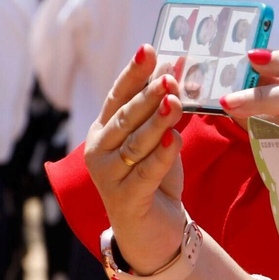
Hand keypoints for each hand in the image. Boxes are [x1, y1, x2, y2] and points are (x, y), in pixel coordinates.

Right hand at [85, 46, 188, 273]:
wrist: (155, 230)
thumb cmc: (156, 179)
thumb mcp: (161, 139)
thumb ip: (166, 110)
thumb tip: (179, 69)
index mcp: (105, 130)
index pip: (119, 95)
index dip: (133, 73)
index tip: (149, 49)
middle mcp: (99, 150)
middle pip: (125, 117)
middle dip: (148, 95)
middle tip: (169, 76)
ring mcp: (108, 176)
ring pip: (135, 143)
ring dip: (156, 121)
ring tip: (175, 101)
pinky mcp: (125, 199)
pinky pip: (145, 173)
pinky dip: (160, 156)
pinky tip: (173, 140)